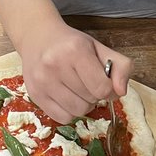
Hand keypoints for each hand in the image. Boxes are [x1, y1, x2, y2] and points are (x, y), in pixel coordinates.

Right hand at [15, 15, 131, 122]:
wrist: (37, 37)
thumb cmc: (71, 44)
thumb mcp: (99, 47)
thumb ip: (120, 66)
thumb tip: (121, 91)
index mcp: (75, 50)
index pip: (102, 87)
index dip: (109, 89)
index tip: (104, 81)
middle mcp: (55, 65)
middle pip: (90, 101)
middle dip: (94, 95)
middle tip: (87, 81)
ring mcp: (42, 81)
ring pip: (77, 112)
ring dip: (83, 104)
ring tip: (77, 89)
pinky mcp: (35, 95)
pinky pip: (62, 118)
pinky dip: (69, 111)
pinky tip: (66, 96)